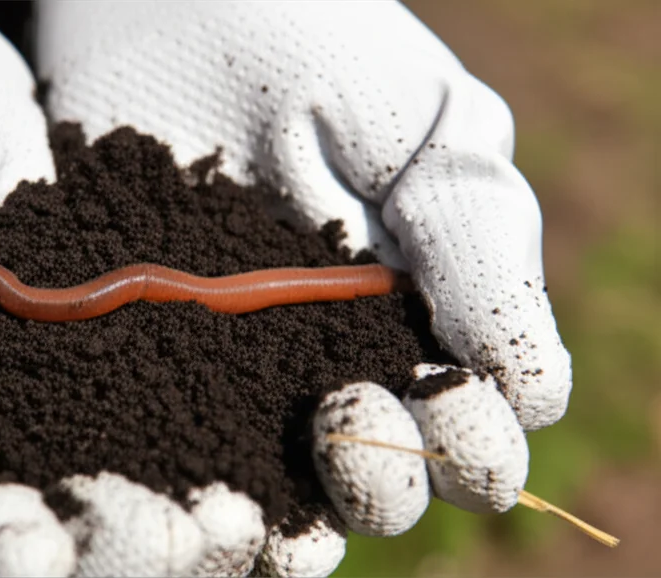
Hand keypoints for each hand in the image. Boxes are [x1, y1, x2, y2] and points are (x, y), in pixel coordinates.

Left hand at [35, 0, 571, 574]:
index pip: (475, 428)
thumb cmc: (313, 48)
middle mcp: (342, 363)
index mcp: (426, 320)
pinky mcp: (155, 362)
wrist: (166, 12)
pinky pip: (182, 449)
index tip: (441, 398)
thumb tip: (532, 393)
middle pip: (391, 479)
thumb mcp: (422, 127)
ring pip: (293, 488)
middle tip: (345, 406)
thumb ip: (479, 241)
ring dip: (305, 492)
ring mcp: (247, 372)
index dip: (472, 438)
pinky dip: (196, 481)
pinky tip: (189, 470)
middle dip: (391, 473)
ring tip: (289, 432)